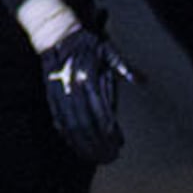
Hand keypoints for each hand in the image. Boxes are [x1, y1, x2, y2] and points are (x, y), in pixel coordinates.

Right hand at [36, 25, 133, 166]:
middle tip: (109, 158)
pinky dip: (66, 135)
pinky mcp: (50, 96)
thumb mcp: (109, 51)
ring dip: (82, 144)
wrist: (57, 34)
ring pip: (70, 126)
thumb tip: (142, 81)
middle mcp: (72, 89)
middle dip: (96, 145)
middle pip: (84, 126)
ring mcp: (59, 94)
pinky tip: (75, 145)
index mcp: (88, 80)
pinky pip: (57, 120)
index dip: (109, 134)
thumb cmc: (87, 43)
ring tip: (94, 158)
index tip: (119, 146)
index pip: (100, 115)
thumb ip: (125, 67)